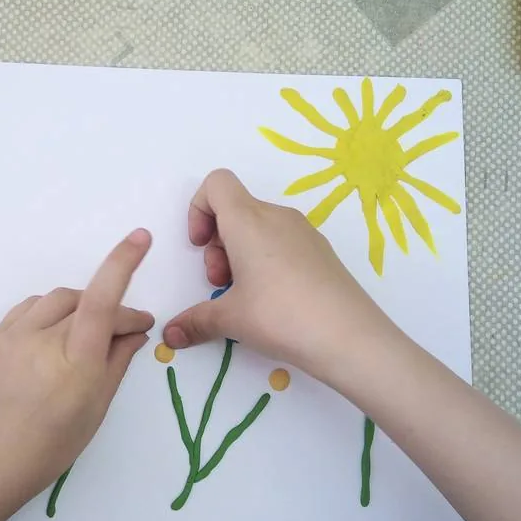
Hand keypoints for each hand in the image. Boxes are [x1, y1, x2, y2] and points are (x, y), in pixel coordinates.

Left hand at [0, 229, 153, 515]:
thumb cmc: (46, 448)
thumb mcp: (93, 411)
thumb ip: (116, 364)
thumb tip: (135, 332)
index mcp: (75, 361)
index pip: (102, 299)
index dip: (122, 263)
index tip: (140, 238)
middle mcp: (43, 338)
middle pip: (84, 300)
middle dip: (111, 310)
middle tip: (125, 333)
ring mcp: (14, 334)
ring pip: (56, 299)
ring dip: (79, 306)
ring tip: (88, 333)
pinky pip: (30, 308)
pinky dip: (51, 312)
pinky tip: (55, 334)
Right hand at [162, 170, 396, 386]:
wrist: (350, 337)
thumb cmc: (281, 316)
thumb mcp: (230, 320)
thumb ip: (195, 321)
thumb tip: (170, 335)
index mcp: (249, 221)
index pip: (217, 183)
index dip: (198, 209)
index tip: (200, 247)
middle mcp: (277, 217)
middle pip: (235, 209)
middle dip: (217, 243)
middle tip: (220, 283)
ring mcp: (304, 232)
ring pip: (259, 227)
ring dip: (240, 254)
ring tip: (245, 297)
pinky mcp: (321, 251)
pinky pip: (282, 242)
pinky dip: (266, 261)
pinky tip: (274, 300)